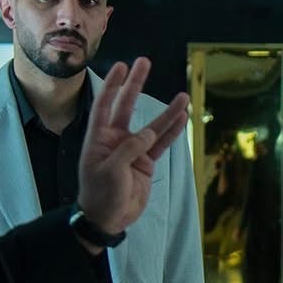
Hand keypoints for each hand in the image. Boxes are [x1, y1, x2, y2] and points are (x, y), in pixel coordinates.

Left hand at [76, 58, 190, 235]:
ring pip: (153, 125)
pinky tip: (183, 117)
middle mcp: (116, 139)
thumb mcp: (110, 171)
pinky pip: (162, 143)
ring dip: (167, 111)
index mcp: (99, 138)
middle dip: (135, 84)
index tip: (121, 66)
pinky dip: (173, 132)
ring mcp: (133, 150)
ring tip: (183, 96)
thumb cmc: (100, 194)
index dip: (113, 85)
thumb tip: (148, 133)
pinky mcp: (146, 162)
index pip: (105, 105)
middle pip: (127, 106)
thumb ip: (129, 149)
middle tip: (144, 62)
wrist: (108, 219)